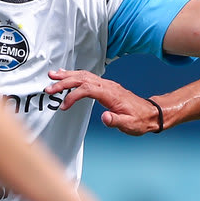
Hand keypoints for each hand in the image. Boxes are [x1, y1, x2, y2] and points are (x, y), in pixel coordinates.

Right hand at [48, 71, 165, 136]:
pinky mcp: (106, 86)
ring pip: (84, 75)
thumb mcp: (129, 124)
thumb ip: (116, 121)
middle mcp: (107, 86)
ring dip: (68, 75)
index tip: (64, 106)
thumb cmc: (140, 120)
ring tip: (52, 76)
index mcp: (111, 94)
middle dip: (64, 82)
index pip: (87, 89)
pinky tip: (67, 75)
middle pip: (82, 79)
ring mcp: (106, 84)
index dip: (73, 96)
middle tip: (49, 88)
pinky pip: (88, 77)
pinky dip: (75, 75)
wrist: (150, 113)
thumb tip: (105, 118)